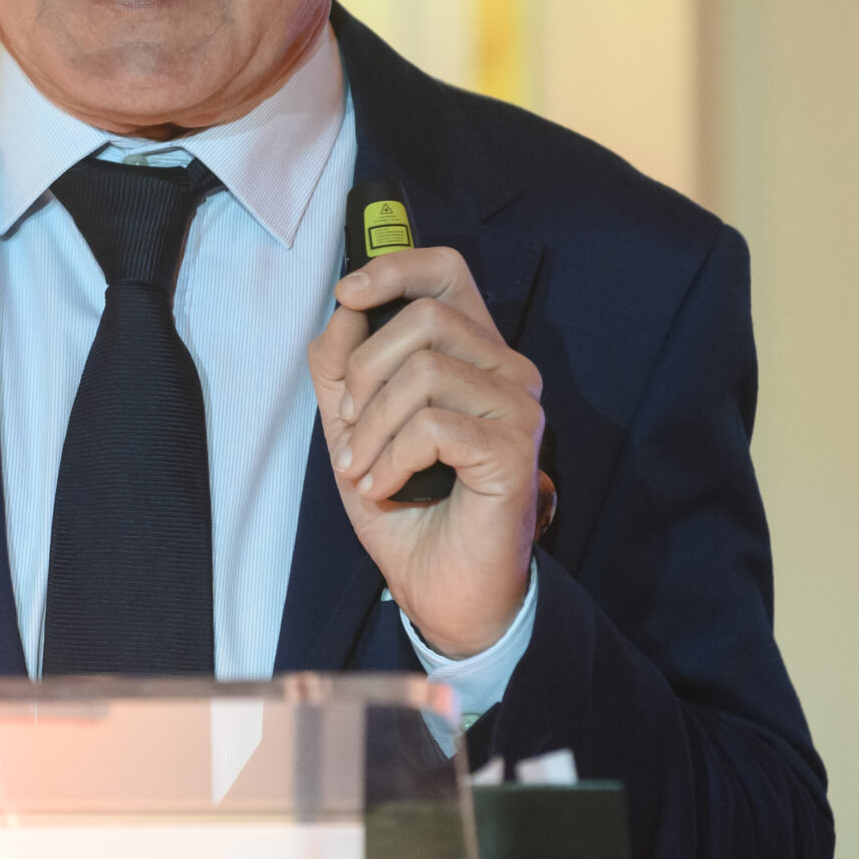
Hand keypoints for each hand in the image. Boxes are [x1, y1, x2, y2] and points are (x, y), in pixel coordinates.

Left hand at [308, 245, 543, 658]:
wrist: (443, 590)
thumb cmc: (407, 506)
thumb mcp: (354, 427)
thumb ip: (341, 368)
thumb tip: (343, 309)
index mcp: (473, 354)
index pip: (447, 272)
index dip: (394, 269)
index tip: (347, 295)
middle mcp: (507, 370)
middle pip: (426, 318)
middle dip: (364, 372)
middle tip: (348, 431)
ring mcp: (518, 409)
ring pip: (426, 371)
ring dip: (373, 425)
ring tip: (362, 467)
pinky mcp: (515, 451)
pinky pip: (434, 426)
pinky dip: (391, 457)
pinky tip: (384, 486)